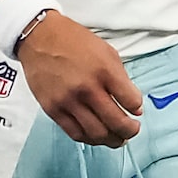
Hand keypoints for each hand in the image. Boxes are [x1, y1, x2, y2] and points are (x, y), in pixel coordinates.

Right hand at [15, 11, 141, 146]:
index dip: (137, 108)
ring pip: (97, 133)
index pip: (131, 101)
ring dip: (112, 140)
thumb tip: (134, 106)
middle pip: (116, 122)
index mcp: (105, 70)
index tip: (137, 110)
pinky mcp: (53, 109)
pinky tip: (97, 135)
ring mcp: (69, 101)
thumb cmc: (73, 42)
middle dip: (130, 131)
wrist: (40, 37)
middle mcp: (87, 88)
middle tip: (132, 130)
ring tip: (117, 138)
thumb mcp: (107, 52)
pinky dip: (90, 138)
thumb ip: (122, 79)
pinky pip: (75, 133)